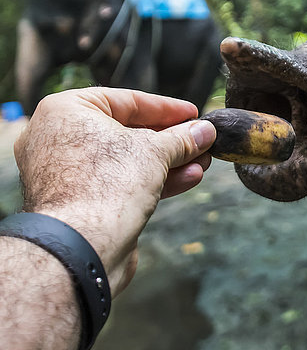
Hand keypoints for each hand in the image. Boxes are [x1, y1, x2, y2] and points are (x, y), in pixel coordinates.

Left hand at [13, 87, 215, 295]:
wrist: (81, 248)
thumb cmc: (104, 187)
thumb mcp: (155, 151)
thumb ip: (181, 138)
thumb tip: (204, 132)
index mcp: (66, 112)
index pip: (127, 101)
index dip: (166, 108)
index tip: (192, 114)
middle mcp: (59, 139)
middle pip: (128, 133)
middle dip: (171, 141)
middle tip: (200, 141)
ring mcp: (68, 174)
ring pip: (128, 161)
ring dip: (169, 162)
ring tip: (202, 162)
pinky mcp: (81, 203)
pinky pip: (121, 183)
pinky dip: (153, 180)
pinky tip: (187, 179)